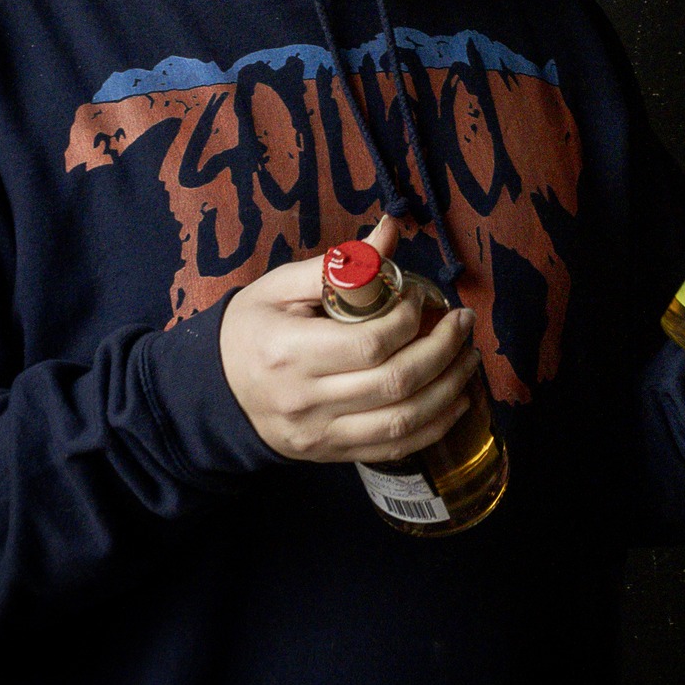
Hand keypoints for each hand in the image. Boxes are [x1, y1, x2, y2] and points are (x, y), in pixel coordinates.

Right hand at [220, 216, 477, 463]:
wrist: (216, 392)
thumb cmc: (252, 330)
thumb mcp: (279, 287)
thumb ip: (339, 263)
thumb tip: (390, 230)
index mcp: (289, 352)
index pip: (370, 341)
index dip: (409, 317)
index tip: (420, 296)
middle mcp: (305, 400)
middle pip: (396, 383)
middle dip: (444, 349)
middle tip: (463, 322)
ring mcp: (320, 434)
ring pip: (404, 421)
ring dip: (450, 388)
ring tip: (468, 356)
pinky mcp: (332, 455)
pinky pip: (395, 448)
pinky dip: (436, 425)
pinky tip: (457, 399)